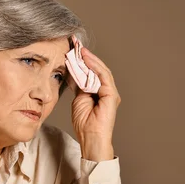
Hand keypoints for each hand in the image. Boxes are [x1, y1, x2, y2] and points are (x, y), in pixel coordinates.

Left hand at [71, 47, 120, 161]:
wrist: (91, 138)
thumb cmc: (84, 124)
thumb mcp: (78, 99)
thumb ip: (79, 86)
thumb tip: (74, 72)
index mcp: (99, 92)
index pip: (91, 73)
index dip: (83, 61)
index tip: (72, 51)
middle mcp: (107, 90)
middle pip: (97, 69)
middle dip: (86, 57)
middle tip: (76, 45)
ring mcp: (111, 92)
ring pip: (101, 70)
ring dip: (90, 59)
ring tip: (80, 50)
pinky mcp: (112, 95)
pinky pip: (103, 76)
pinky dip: (94, 67)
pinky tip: (86, 59)